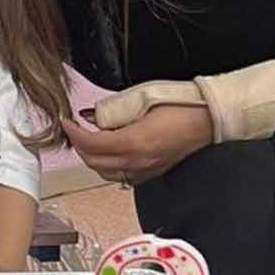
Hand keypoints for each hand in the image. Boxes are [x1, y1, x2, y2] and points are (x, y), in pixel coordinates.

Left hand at [63, 104, 213, 185]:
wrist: (208, 118)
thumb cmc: (179, 105)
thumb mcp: (140, 98)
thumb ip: (111, 109)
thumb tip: (90, 115)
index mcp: (133, 142)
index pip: (90, 145)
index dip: (73, 133)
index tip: (66, 122)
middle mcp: (138, 161)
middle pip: (94, 162)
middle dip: (78, 146)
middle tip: (74, 130)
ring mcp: (146, 170)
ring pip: (106, 173)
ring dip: (92, 157)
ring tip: (89, 139)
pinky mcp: (153, 172)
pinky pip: (121, 176)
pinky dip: (108, 165)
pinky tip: (109, 150)